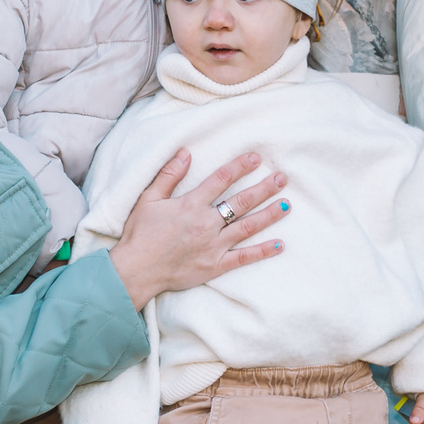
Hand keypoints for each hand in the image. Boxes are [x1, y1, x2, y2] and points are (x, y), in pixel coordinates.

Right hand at [107, 149, 287, 308]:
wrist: (136, 270)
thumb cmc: (140, 234)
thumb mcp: (148, 199)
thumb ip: (168, 175)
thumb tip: (186, 152)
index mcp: (191, 205)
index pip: (221, 179)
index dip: (240, 166)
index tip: (256, 158)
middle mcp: (207, 223)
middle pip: (242, 202)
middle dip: (264, 188)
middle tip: (282, 178)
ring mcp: (213, 246)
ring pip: (248, 227)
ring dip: (269, 215)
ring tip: (287, 205)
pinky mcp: (215, 266)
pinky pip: (243, 258)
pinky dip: (262, 252)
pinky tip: (279, 244)